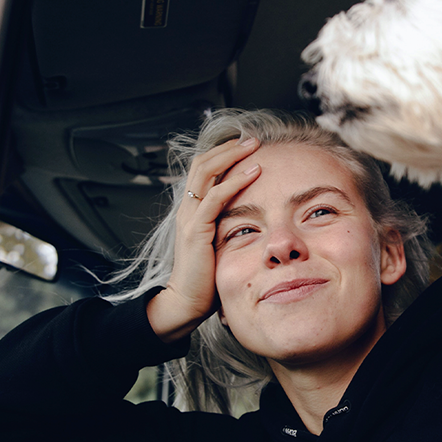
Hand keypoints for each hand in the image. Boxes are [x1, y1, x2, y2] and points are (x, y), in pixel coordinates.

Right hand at [146, 136, 260, 341]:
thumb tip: (253, 216)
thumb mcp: (220, 243)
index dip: (223, 153)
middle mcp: (188, 209)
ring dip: (232, 156)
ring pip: (206, 173)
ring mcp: (189, 217)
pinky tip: (253, 173)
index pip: (204, 170)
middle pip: (203, 164)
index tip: (247, 145)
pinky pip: (214, 197)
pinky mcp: (196, 230)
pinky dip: (234, 182)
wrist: (187, 301)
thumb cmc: (207, 277)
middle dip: (228, 147)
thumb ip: (229, 226)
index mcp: (192, 210)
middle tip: (253, 139)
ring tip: (254, 146)